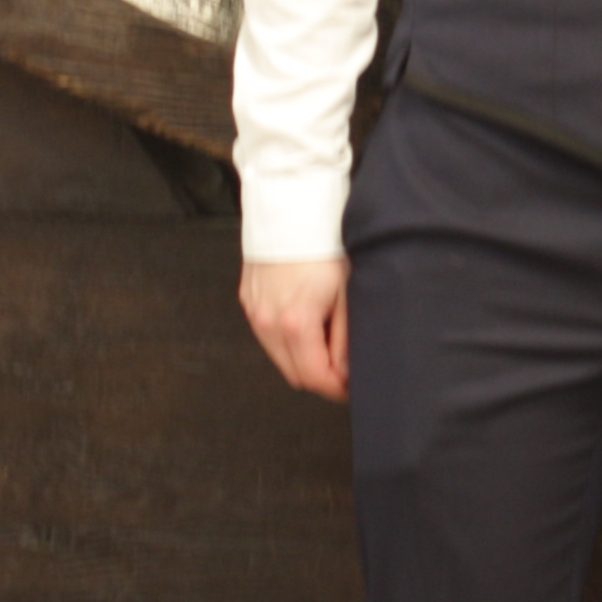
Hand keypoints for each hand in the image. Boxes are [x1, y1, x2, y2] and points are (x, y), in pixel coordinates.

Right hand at [241, 258, 351, 400]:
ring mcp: (254, 313)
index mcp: (295, 323)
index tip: (353, 389)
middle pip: (294, 375)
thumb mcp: (348, 293)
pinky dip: (288, 340)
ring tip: (329, 338)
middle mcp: (267, 323)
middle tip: (345, 368)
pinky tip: (309, 321)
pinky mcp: (248, 302)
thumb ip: (346, 338)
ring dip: (304, 358)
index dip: (336, 390)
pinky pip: (268, 336)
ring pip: (280, 357)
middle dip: (321, 377)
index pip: (313, 378)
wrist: (293, 211)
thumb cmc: (327, 247)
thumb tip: (346, 373)